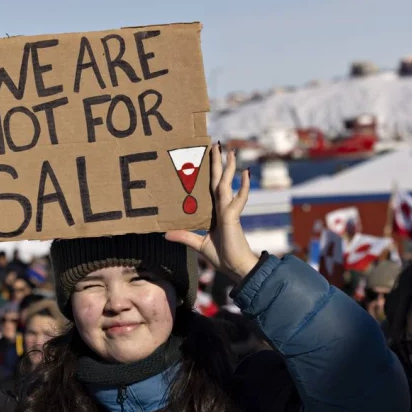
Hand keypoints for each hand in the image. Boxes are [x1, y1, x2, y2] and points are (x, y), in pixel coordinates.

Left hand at [166, 143, 259, 279]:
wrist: (235, 268)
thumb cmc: (222, 256)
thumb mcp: (198, 244)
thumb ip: (184, 236)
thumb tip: (165, 233)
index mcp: (215, 211)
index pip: (211, 187)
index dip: (210, 172)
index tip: (208, 156)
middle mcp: (222, 207)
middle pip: (219, 180)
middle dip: (218, 163)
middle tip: (217, 144)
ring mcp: (228, 210)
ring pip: (226, 184)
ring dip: (228, 167)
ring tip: (230, 152)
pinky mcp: (233, 216)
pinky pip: (239, 198)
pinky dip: (243, 186)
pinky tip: (245, 172)